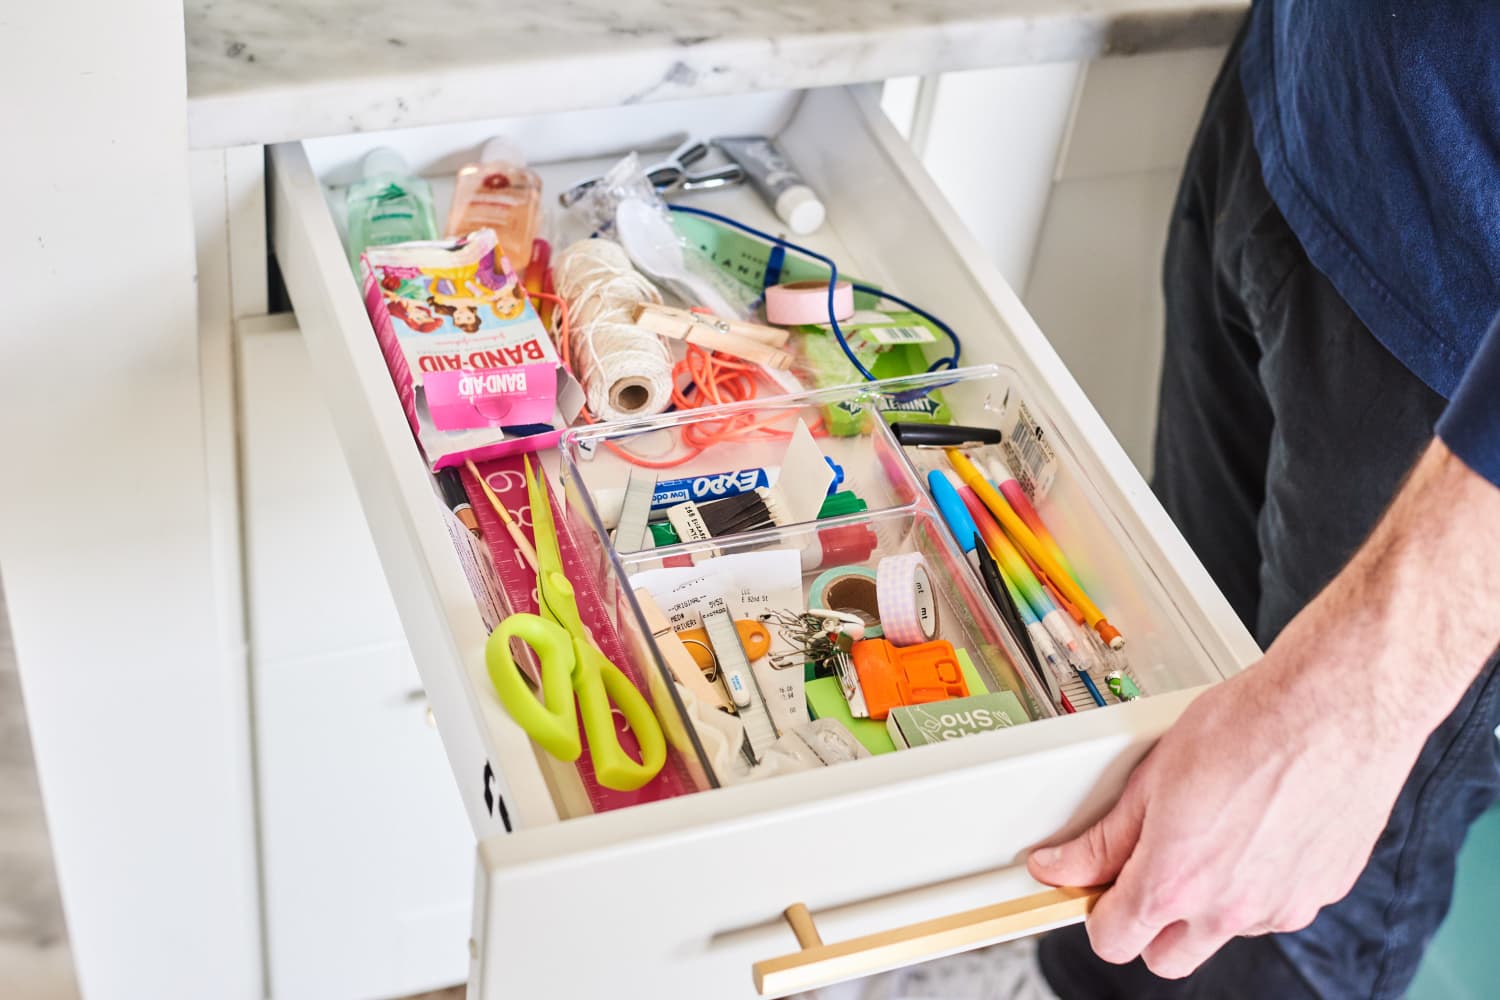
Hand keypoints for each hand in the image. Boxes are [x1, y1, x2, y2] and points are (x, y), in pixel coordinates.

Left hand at [1027, 605, 1429, 978]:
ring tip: (1217, 830)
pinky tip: (1261, 829)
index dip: (1098, 914)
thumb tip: (1059, 866)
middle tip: (1150, 869)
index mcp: (1176, 882)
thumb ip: (1104, 839)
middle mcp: (1230, 910)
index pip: (1113, 942)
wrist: (1337, 707)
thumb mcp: (1153, 776)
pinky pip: (1275, 908)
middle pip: (1167, 958)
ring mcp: (1281, 907)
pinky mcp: (1322, 894)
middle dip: (1149, 925)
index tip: (1098, 888)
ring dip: (1209, 903)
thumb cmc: (1249, 725)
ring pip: (1224, 932)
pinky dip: (1260, 884)